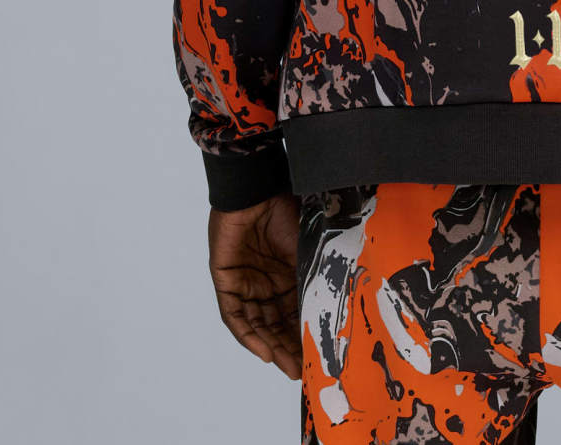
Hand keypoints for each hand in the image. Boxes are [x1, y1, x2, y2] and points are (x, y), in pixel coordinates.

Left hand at [207, 192, 302, 380]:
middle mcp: (266, 283)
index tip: (319, 356)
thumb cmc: (286, 211)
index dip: (305, 333)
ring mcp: (245, 283)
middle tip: (302, 371)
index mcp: (286, 273)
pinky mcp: (226, 281)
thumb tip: (333, 309)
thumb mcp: (306, 251)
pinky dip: (248, 336)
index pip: (294, 311)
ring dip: (271, 347)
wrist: (258, 190)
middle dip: (289, 348)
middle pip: (275, 324)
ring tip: (287, 367)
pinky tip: (264, 352)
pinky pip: (235, 316)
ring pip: (257, 325)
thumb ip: (312, 278)